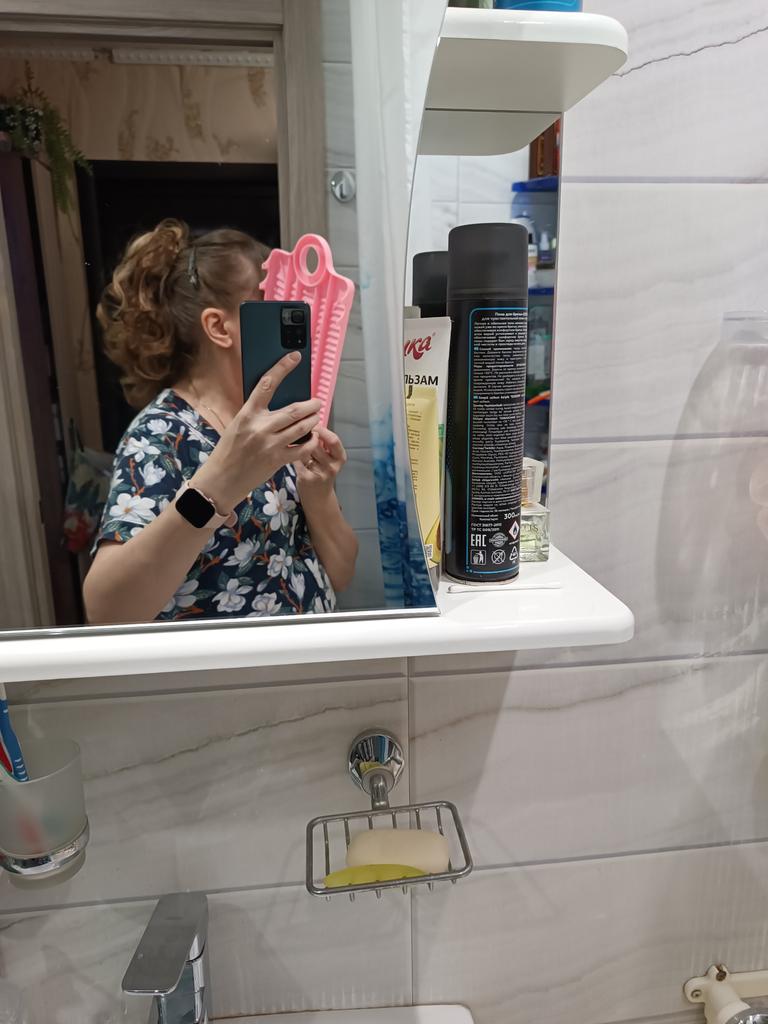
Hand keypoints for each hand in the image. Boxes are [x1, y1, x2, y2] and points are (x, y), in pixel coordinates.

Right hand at [192, 352, 320, 510]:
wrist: (222, 479)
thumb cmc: (228, 450)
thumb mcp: (237, 425)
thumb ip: (256, 414)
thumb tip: (276, 403)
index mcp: (248, 414)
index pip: (267, 384)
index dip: (282, 368)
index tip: (294, 357)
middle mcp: (260, 427)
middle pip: (294, 409)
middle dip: (311, 404)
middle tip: (317, 402)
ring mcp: (270, 444)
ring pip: (302, 427)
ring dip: (314, 421)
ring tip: (316, 418)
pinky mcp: (277, 460)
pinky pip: (302, 449)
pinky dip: (312, 442)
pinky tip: (314, 438)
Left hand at [294, 426, 347, 503]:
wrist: (319, 498)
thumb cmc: (323, 473)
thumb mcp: (330, 458)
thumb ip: (324, 444)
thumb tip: (311, 423)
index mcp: (340, 458)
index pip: (333, 440)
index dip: (322, 430)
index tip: (312, 425)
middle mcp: (332, 466)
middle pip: (316, 444)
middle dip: (306, 437)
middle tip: (298, 432)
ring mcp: (319, 473)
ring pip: (305, 451)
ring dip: (298, 445)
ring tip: (294, 444)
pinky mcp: (306, 478)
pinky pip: (296, 460)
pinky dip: (291, 455)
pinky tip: (288, 454)